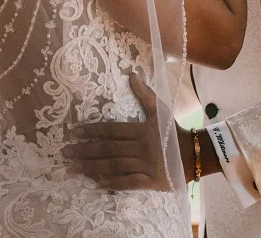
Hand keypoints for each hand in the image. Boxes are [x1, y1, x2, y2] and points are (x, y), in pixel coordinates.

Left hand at [64, 73, 173, 190]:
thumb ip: (144, 94)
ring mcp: (146, 166)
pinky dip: (114, 184)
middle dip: (86, 150)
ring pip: (115, 166)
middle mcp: (142, 148)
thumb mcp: (160, 110)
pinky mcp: (150, 181)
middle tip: (66, 151)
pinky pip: (129, 183)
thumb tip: (131, 75)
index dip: (93, 130)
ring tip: (73, 168)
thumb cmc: (173, 131)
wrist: (194, 154)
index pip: (112, 130)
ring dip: (92, 167)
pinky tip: (97, 184)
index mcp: (142, 130)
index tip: (74, 132)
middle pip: (109, 149)